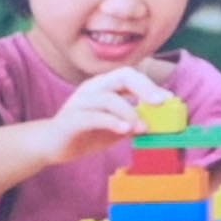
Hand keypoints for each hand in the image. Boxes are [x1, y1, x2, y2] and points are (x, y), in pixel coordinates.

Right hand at [44, 66, 161, 152]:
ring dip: (129, 111)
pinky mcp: (70, 120)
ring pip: (108, 97)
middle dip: (144, 87)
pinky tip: (124, 129)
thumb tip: (162, 121)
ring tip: (142, 127)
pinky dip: (112, 121)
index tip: (168, 99)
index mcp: (104, 86)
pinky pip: (93, 116)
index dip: (150, 85)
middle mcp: (92, 89)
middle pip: (121, 76)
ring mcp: (79, 103)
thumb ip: (135, 120)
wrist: (51, 145)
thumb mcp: (117, 125)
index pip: (130, 75)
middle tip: (160, 103)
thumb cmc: (87, 132)